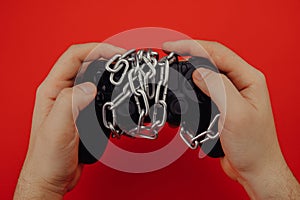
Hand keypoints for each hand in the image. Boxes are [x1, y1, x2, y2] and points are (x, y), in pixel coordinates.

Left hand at [14, 43, 124, 199]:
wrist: (52, 177)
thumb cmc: (47, 157)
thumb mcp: (57, 128)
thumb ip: (71, 103)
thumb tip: (90, 88)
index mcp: (51, 90)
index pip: (74, 57)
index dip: (96, 49)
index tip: (116, 53)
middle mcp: (62, 93)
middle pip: (85, 63)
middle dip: (105, 57)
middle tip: (124, 60)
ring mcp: (73, 103)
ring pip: (93, 78)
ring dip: (109, 73)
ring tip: (124, 73)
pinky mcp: (83, 114)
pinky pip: (98, 95)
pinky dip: (110, 91)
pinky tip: (117, 94)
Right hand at [163, 40, 299, 198]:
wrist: (254, 169)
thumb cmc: (253, 146)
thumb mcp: (236, 114)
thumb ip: (217, 88)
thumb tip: (197, 72)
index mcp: (249, 78)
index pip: (217, 52)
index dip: (192, 47)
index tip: (172, 48)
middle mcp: (240, 83)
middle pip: (211, 59)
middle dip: (188, 54)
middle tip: (169, 56)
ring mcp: (230, 94)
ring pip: (205, 73)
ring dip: (188, 70)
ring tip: (173, 70)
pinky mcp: (222, 105)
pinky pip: (203, 89)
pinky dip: (191, 87)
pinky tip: (183, 89)